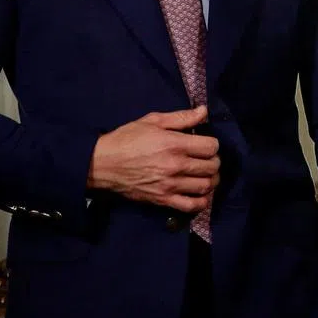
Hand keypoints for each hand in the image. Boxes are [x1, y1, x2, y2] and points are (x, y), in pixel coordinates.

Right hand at [87, 105, 218, 212]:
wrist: (102, 164)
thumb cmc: (127, 139)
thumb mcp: (153, 121)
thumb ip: (181, 117)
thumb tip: (204, 111)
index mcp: (175, 144)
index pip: (211, 147)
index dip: (212, 144)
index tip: (205, 144)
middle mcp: (176, 166)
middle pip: (212, 167)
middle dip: (214, 162)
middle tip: (207, 159)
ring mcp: (170, 185)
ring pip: (206, 186)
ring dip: (211, 181)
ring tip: (205, 175)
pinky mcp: (163, 200)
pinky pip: (191, 206)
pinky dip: (201, 201)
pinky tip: (200, 194)